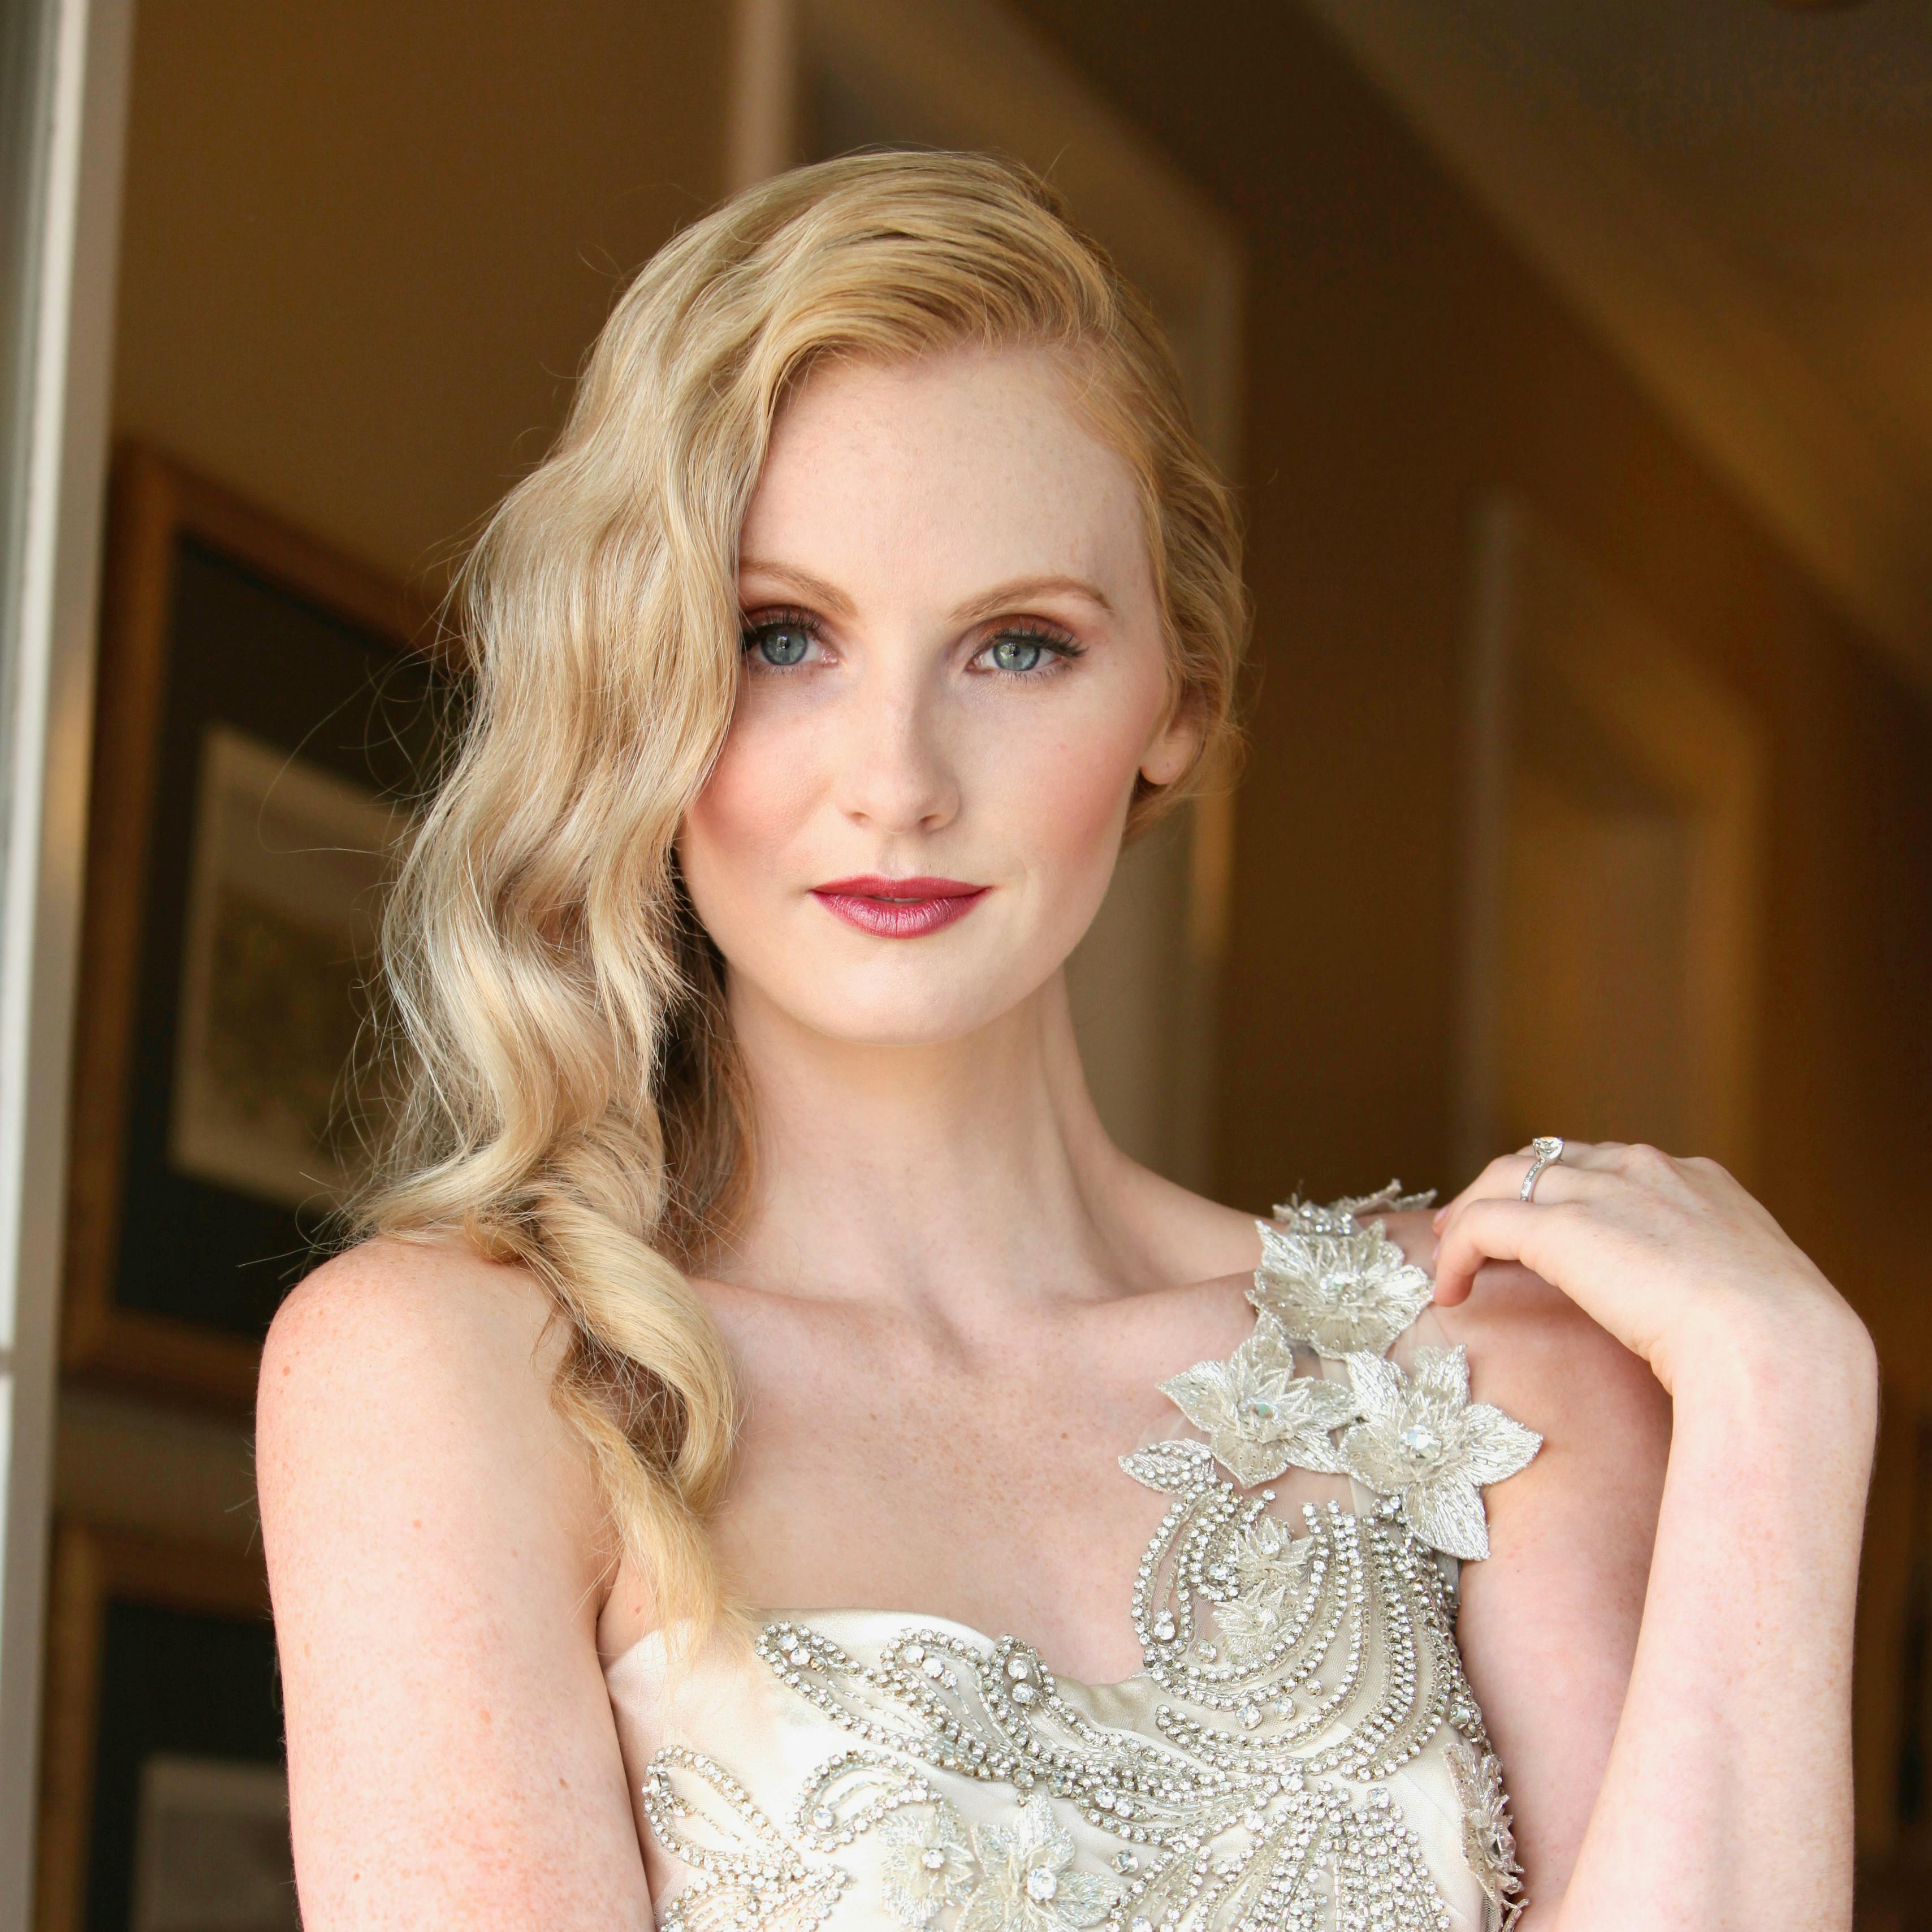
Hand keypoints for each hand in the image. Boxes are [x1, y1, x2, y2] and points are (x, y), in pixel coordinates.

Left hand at [1430, 1140, 1868, 1399]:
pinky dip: (1456, 1253)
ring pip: (1505, 1179)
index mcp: (1698, 1182)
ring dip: (1471, 1214)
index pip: (1613, 1164)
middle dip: (1508, 1189)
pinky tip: (1450, 1293)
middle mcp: (1644, 1170)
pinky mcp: (1558, 1227)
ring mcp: (1600, 1191)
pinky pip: (1482, 1225)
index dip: (1568, 1191)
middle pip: (1551, 1160)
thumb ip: (1718, 1289)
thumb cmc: (1779, 1346)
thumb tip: (1708, 1325)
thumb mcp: (1755, 1300)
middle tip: (1472, 1225)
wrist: (1774, 1344)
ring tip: (1450, 1251)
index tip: (1545, 1222)